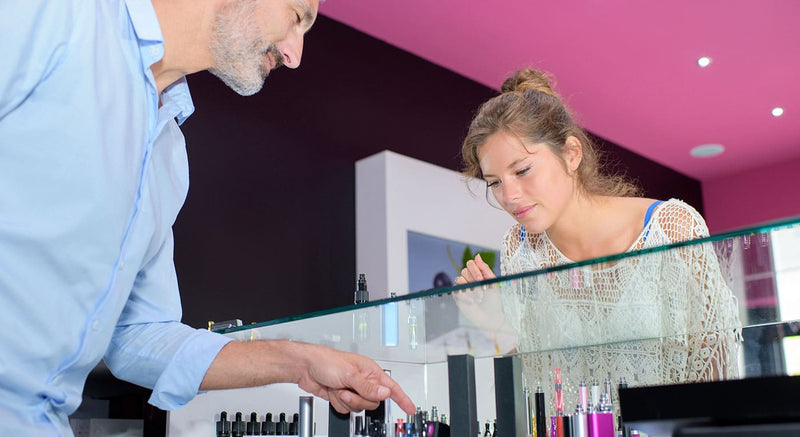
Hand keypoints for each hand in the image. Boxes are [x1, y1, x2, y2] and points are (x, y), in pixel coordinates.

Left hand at [297, 344, 415, 414]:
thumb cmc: (326, 361)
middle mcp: (364, 381)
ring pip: (359, 407)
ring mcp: (353, 390)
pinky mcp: (343, 397)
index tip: (410, 409)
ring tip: (338, 389)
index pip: (392, 387)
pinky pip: (347, 410)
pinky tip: (333, 392)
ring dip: (347, 401)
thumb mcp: (350, 374)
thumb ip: (368, 386)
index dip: (403, 398)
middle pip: (373, 402)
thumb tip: (386, 393)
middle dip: (359, 399)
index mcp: (370, 371)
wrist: (305, 368)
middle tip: (347, 389)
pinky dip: (339, 404)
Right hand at [453, 253, 497, 307]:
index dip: (475, 269)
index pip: (471, 263)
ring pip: (459, 279)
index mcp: (478, 274)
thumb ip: (485, 269)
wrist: (489, 317)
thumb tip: (477, 256)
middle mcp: (469, 279)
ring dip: (470, 289)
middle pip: (464, 270)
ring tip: (478, 298)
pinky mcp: (457, 295)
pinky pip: (456, 289)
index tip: (480, 279)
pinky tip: (472, 301)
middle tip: (481, 289)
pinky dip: (465, 295)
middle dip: (473, 279)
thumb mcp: (493, 283)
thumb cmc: (493, 300)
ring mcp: (462, 287)